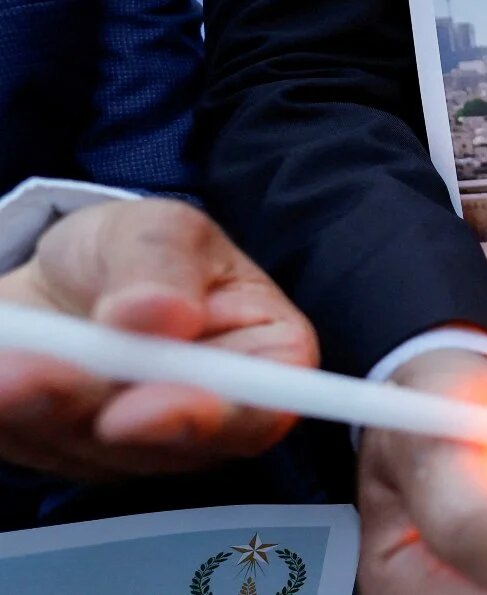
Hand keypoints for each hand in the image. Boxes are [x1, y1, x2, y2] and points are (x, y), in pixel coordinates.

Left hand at [0, 198, 316, 478]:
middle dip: (96, 416)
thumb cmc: (134, 252)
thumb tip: (160, 314)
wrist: (62, 276)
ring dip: (38, 406)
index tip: (135, 410)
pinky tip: (3, 364)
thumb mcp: (158, 227)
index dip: (207, 419)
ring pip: (90, 450)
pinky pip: (34, 447)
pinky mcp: (71, 455)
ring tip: (9, 360)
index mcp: (262, 355)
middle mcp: (209, 416)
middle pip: (167, 444)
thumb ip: (163, 263)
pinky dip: (8, 409)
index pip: (263, 410)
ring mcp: (139, 447)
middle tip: (35, 380)